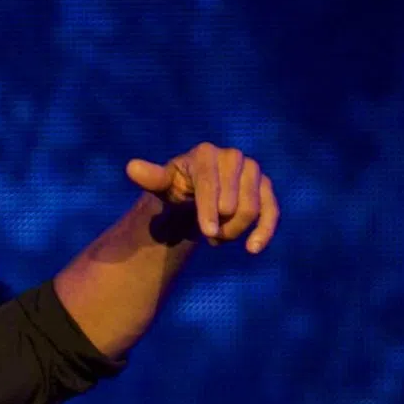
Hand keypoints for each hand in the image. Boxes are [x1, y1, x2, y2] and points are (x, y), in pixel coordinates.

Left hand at [125, 144, 276, 251]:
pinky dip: (265, 231)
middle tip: (205, 233)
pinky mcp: (266, 187)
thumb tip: (131, 168)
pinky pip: (272, 211)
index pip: (209, 182)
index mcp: (205, 153)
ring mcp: (252, 170)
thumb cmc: (177, 187)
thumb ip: (151, 178)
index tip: (207, 233)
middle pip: (233, 201)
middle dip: (219, 225)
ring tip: (217, 237)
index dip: (208, 208)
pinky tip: (253, 249)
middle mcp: (233, 156)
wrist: (196, 192)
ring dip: (233, 231)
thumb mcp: (162, 185)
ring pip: (251, 209)